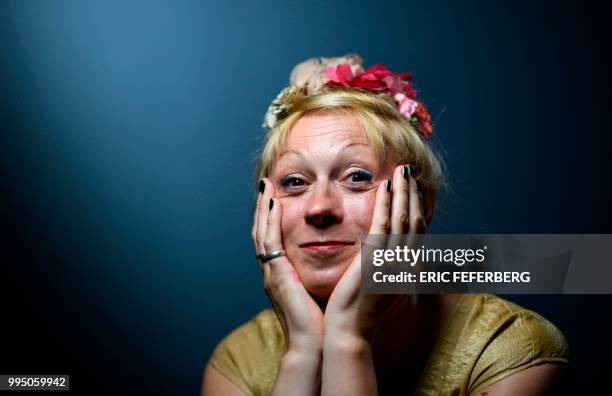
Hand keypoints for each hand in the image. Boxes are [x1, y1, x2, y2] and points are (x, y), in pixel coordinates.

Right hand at [252, 178, 324, 353]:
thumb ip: (321, 273)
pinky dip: (270, 221)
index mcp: (282, 274)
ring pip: (262, 232)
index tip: (277, 197)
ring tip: (266, 186)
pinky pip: (270, 242)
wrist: (315, 344)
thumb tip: (341, 256)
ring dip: (263, 208)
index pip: (273, 239)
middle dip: (263, 207)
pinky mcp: (277, 275)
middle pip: (263, 231)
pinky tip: (275, 204)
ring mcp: (271, 273)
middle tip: (266, 185)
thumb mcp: (318, 290)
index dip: (273, 218)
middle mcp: (272, 271)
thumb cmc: (321, 321)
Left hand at [324, 164, 426, 340]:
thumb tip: (402, 263)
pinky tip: (385, 185)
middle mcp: (406, 263)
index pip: (417, 232)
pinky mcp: (376, 260)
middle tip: (410, 171)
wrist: (351, 333)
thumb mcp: (387, 292)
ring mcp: (393, 261)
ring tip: (402, 170)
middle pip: (415, 220)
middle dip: (413, 194)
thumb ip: (395, 274)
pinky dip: (387, 203)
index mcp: (408, 270)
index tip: (412, 188)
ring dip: (404, 192)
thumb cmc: (363, 316)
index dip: (417, 207)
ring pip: (404, 218)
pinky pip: (384, 224)